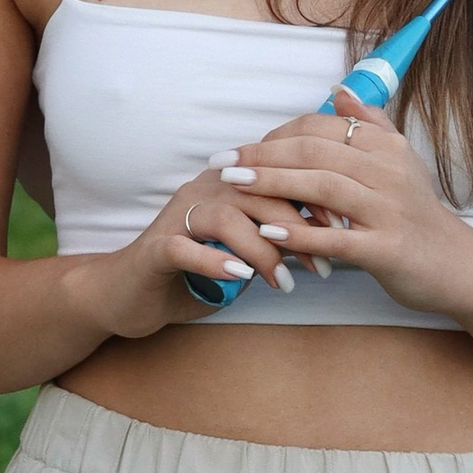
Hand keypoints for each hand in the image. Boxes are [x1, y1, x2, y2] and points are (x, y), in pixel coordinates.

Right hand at [70, 167, 307, 343]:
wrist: (125, 294)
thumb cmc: (188, 273)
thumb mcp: (239, 254)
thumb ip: (273, 240)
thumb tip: (326, 240)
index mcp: (226, 187)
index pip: (278, 178)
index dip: (315, 201)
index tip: (346, 230)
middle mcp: (201, 192)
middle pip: (258, 193)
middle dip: (297, 229)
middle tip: (325, 266)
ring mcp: (175, 218)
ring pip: (226, 217)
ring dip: (262, 250)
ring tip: (285, 282)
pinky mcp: (154, 248)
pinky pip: (186, 247)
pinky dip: (215, 260)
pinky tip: (241, 278)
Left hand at [218, 107, 472, 317]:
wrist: (458, 266)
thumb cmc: (418, 214)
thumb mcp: (401, 161)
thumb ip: (370, 123)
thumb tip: (337, 88)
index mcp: (387, 147)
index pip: (322, 127)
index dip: (277, 134)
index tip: (243, 148)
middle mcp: (389, 172)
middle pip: (315, 153)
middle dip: (262, 155)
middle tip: (222, 164)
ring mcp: (389, 211)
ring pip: (322, 188)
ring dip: (272, 184)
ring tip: (234, 187)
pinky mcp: (388, 249)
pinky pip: (337, 239)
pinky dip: (301, 234)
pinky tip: (268, 233)